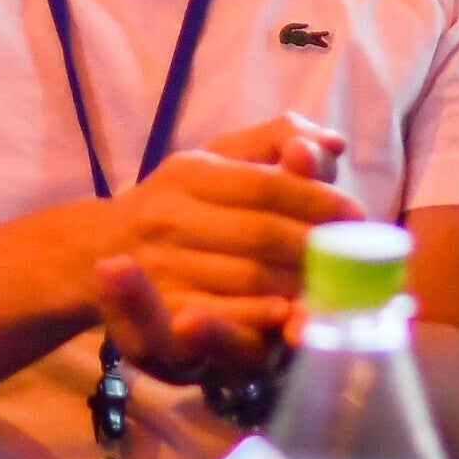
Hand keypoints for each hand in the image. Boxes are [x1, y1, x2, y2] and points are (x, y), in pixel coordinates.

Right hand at [91, 114, 361, 381]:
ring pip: (248, 277)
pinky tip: (292, 314)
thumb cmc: (179, 202)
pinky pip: (224, 318)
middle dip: (316, 246)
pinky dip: (264, 317)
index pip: (265, 185)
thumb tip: (332, 144)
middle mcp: (168, 217)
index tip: (357, 213)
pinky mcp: (161, 311)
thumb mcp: (216, 159)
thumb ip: (275, 140)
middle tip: (358, 256)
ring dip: (300, 283)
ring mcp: (161, 267)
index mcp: (187, 173)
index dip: (316, 199)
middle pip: (261, 234)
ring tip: (339, 285)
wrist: (101, 251)